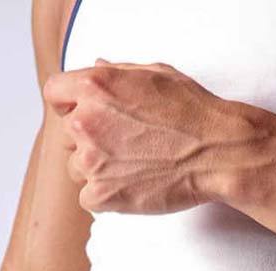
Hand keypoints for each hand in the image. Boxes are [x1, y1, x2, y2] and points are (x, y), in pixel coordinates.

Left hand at [43, 59, 235, 212]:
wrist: (219, 154)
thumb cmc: (195, 113)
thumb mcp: (157, 74)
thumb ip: (119, 72)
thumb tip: (98, 67)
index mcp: (94, 87)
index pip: (55, 94)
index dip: (71, 105)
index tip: (89, 116)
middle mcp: (86, 121)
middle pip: (68, 136)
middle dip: (91, 141)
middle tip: (126, 148)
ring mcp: (93, 161)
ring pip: (77, 169)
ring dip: (99, 170)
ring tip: (134, 170)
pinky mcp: (103, 194)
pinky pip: (88, 198)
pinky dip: (107, 197)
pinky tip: (132, 189)